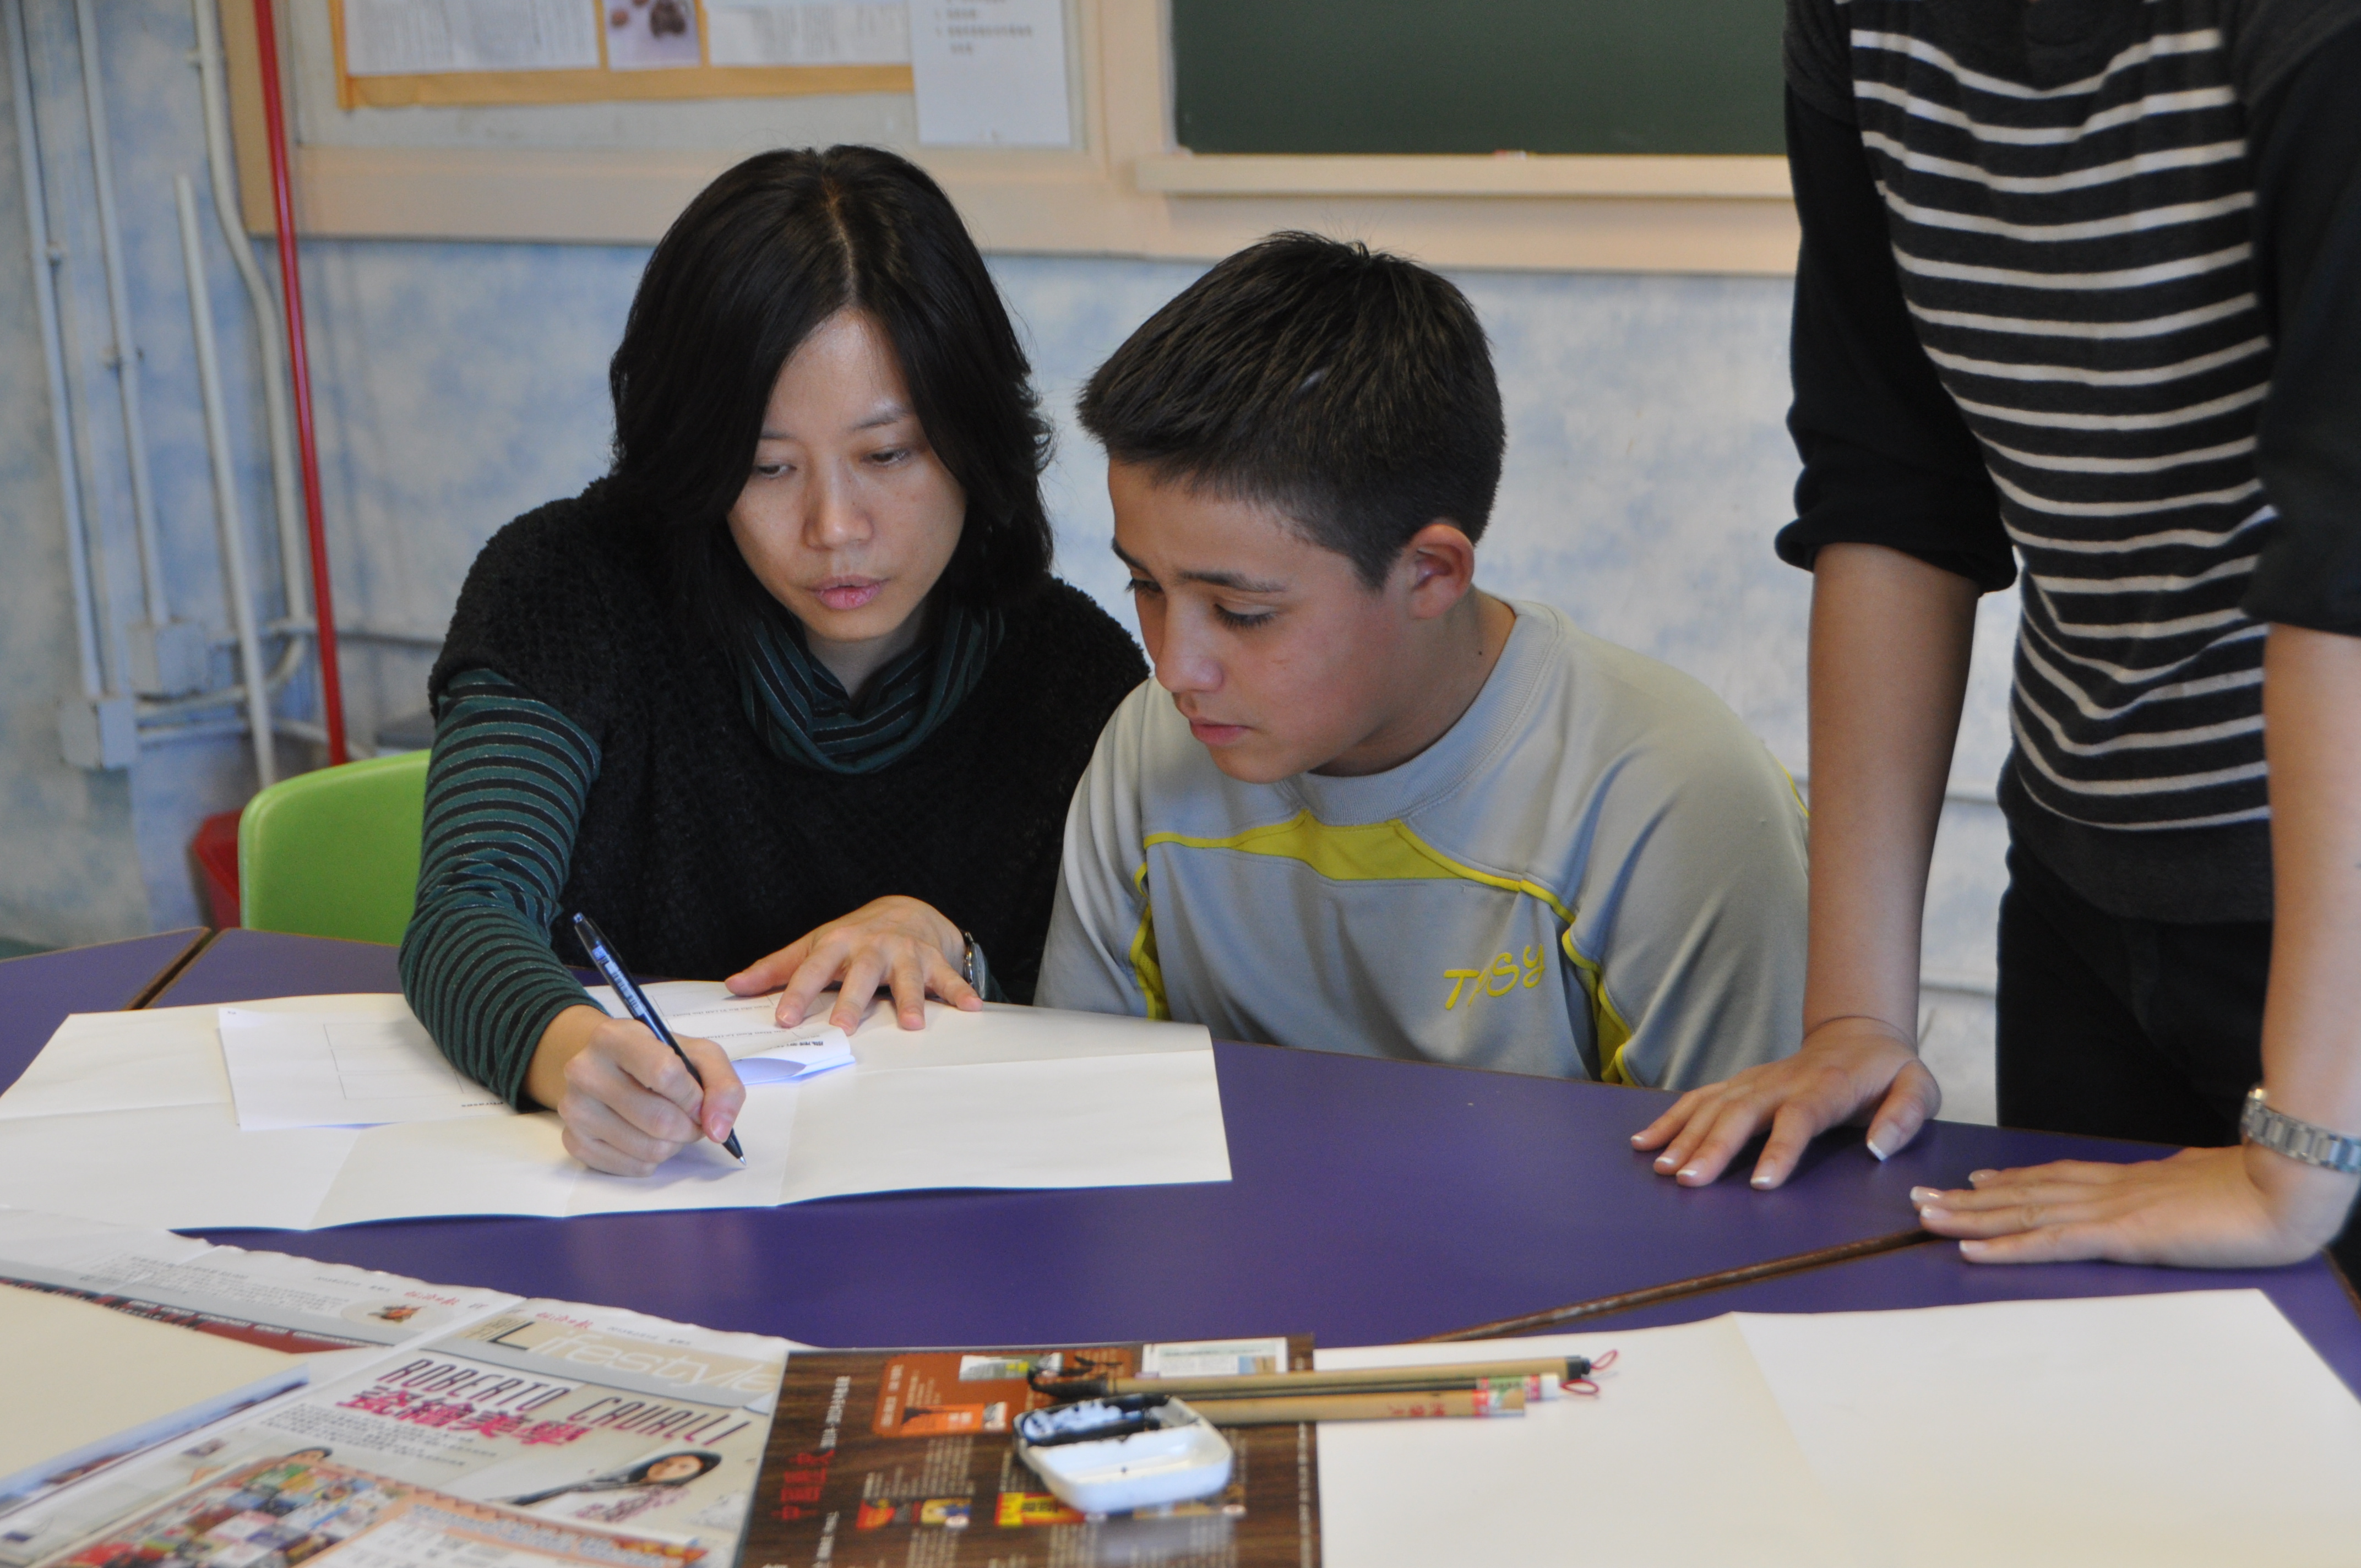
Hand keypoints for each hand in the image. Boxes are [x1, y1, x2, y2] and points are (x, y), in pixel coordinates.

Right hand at [526, 1005, 745, 1176]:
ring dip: (674, 1144)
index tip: (699, 1099)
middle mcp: (584, 1071)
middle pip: (660, 1120)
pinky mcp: (574, 1141)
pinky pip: (632, 1167)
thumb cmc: (657, 1058)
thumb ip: (722, 1085)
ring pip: (649, 1149)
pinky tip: (647, 1137)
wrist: (609, 1066)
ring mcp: (574, 1109)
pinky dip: (652, 1159)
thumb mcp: (698, 1054)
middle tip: (691, 1118)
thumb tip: (718, 1130)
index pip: (665, 1074)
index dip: (694, 1096)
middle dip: (690, 1126)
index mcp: (614, 1038)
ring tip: (670, 1125)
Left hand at [725, 895, 981, 1031]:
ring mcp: (904, 953)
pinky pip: (948, 978)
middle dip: (852, 1000)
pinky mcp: (933, 960)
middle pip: (860, 975)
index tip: (784, 1018)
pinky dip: (960, 992)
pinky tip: (972, 1007)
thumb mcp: (813, 946)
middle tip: (842, 1027)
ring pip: (907, 977)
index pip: (812, 970)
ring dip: (910, 999)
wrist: (905, 910)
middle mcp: (870, 947)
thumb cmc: (853, 937)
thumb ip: (776, 968)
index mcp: (837, 945)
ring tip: (912, 1024)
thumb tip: (734, 985)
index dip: (798, 993)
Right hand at [1630, 1015, 1941, 1187]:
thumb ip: (1905, 1116)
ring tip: (1662, 1168)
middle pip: (1741, 1114)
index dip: (1780, 1149)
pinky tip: (1644, 1142)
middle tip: (1688, 1180)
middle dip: (1712, 1147)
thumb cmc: (1889, 1070)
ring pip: (1712, 1106)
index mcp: (1827, 1086)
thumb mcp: (1919, 1086)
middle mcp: (1782, 1082)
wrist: (1858, 1033)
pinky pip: (1699, 1099)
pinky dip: (1670, 1119)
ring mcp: (1755, 1081)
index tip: (1761, 1183)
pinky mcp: (1739, 1084)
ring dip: (1684, 1136)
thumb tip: (1877, 1149)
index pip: (1799, 1118)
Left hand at [1910, 1142, 2359, 1267]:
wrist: (2283, 1189)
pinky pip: (2050, 1242)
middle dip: (1967, 1200)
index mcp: (2125, 1180)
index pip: (2052, 1179)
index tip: (1970, 1183)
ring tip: (1925, 1217)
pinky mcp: (2120, 1235)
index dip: (2007, 1181)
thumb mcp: (2198, 1189)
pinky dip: (2005, 1246)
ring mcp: (2109, 1210)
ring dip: (1969, 1218)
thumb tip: (2161, 1194)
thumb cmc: (2252, 1191)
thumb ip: (2169, 1193)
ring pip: (2022, 1213)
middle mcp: (2106, 1189)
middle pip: (2022, 1193)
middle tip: (1919, 1199)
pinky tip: (1970, 1248)